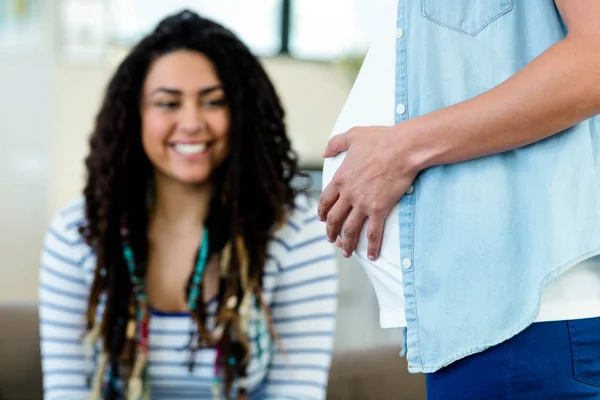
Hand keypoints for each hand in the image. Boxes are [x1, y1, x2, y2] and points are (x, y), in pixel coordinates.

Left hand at [318, 125, 418, 259]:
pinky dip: (372, 247)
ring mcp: (362, 204)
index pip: (326, 200)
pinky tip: (372, 256)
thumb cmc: (381, 140)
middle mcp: (348, 194)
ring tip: (347, 253)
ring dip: (347, 243)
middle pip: (334, 219)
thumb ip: (336, 143)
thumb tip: (324, 152)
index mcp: (340, 178)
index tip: (323, 220)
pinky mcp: (379, 210)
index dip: (323, 212)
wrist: (402, 148)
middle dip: (331, 232)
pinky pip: (373, 233)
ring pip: (350, 230)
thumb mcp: (353, 136)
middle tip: (331, 240)